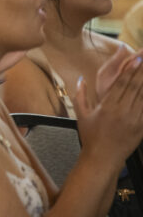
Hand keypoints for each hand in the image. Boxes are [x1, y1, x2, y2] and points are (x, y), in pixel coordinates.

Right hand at [77, 54, 142, 170]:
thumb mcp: (81, 115)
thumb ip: (80, 96)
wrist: (102, 158)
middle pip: (135, 87)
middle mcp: (123, 112)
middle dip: (142, 71)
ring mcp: (134, 120)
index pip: (122, 84)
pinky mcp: (142, 127)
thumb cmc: (90, 137)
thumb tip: (80, 79)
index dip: (130, 69)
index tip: (136, 57)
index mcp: (108, 108)